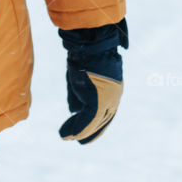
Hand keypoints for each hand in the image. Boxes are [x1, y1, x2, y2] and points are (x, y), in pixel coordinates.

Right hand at [58, 19, 127, 143]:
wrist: (90, 40)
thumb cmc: (85, 52)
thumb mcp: (81, 75)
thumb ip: (78, 93)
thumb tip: (74, 109)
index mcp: (113, 87)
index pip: (106, 110)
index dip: (95, 123)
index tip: (83, 130)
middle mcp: (114, 95)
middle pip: (102, 119)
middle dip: (90, 131)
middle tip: (77, 140)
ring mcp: (108, 98)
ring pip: (95, 122)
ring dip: (80, 131)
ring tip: (67, 137)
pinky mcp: (99, 99)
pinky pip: (88, 120)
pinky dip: (78, 129)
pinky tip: (68, 134)